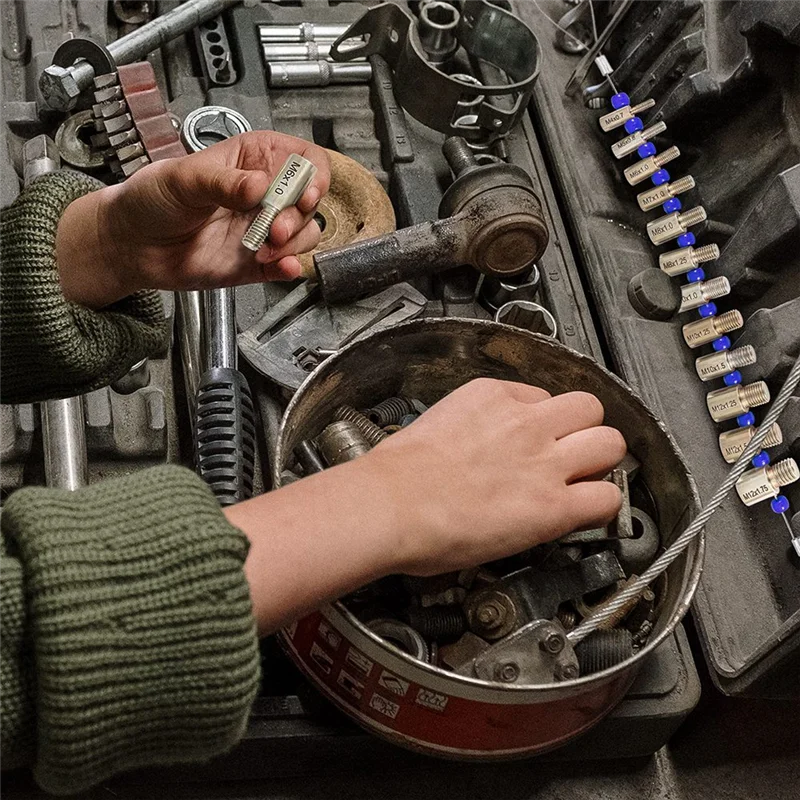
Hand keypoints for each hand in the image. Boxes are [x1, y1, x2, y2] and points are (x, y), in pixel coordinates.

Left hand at [56, 131, 330, 307]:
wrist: (131, 245)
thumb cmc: (152, 199)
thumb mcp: (184, 179)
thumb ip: (224, 182)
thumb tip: (259, 185)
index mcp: (252, 161)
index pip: (303, 160)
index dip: (311, 175)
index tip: (303, 192)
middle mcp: (264, 195)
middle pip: (309, 200)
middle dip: (298, 214)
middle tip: (274, 226)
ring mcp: (263, 229)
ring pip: (305, 233)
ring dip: (294, 242)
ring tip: (267, 247)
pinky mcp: (258, 263)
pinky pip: (287, 265)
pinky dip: (291, 267)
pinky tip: (283, 266)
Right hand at [230, 379, 624, 633]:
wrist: (391, 504)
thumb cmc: (397, 475)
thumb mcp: (436, 423)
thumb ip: (470, 426)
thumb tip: (477, 445)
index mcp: (493, 396)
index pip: (543, 397)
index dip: (545, 422)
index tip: (537, 439)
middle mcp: (526, 421)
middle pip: (589, 407)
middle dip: (584, 430)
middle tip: (571, 453)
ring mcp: (544, 462)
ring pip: (611, 443)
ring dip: (601, 461)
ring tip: (585, 479)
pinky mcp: (552, 506)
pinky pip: (607, 499)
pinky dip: (602, 507)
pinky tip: (583, 513)